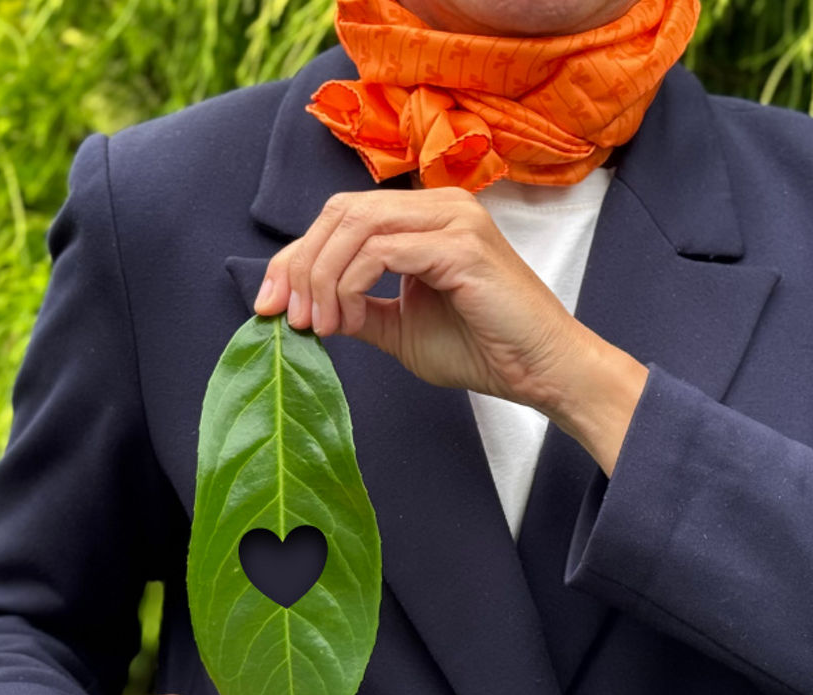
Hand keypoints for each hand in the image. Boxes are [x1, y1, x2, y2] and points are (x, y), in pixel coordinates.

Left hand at [253, 188, 647, 474]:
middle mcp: (439, 204)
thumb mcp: (401, 328)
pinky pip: (381, 252)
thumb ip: (357, 310)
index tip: (270, 305)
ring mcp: (453, 219)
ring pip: (355, 226)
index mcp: (426, 217)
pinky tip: (343, 319)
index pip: (341, 217)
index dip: (295, 257)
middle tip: (282, 315)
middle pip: (339, 213)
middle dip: (298, 264)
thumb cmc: (485, 349)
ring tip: (315, 325)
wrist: (542, 371)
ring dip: (320, 278)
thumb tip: (305, 308)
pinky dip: (349, 285)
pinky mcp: (460, 245)